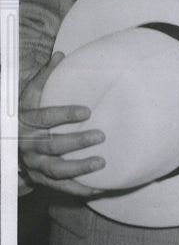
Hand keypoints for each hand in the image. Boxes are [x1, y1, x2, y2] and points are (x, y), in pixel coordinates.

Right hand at [18, 53, 105, 195]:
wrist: (6, 142)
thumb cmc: (23, 114)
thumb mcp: (28, 95)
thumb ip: (44, 76)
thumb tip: (60, 54)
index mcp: (26, 122)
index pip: (45, 118)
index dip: (65, 114)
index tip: (87, 111)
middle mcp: (28, 145)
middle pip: (53, 146)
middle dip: (76, 142)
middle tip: (100, 135)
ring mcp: (33, 165)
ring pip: (56, 170)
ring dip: (79, 168)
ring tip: (102, 162)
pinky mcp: (40, 179)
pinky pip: (60, 187)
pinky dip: (79, 189)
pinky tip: (100, 188)